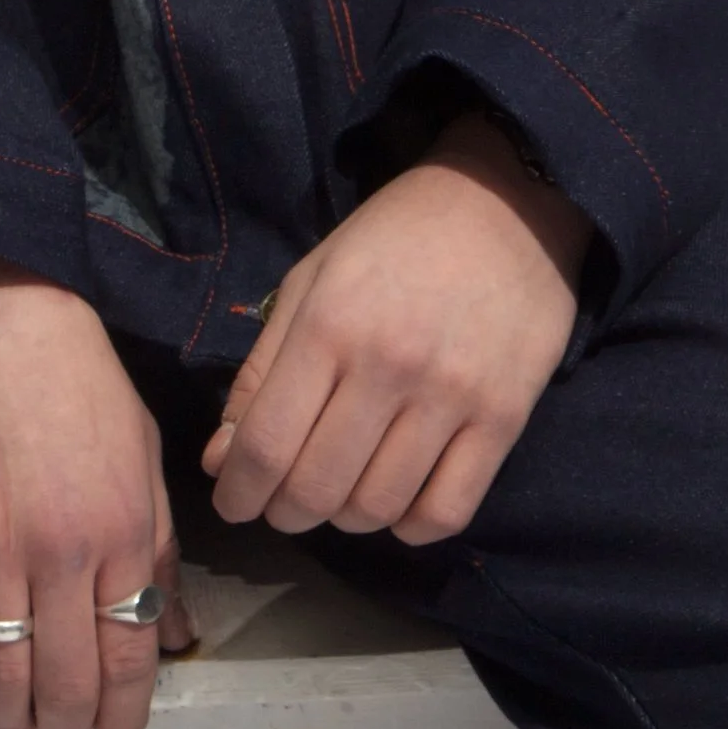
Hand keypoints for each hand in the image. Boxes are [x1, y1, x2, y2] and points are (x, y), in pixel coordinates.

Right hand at [0, 222, 193, 728]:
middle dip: (65, 728)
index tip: (111, 726)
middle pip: (69, 683)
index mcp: (127, 528)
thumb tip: (175, 630)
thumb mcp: (142, 447)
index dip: (122, 710)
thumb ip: (159, 544)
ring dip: (6, 715)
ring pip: (2, 674)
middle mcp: (67, 551)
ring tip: (7, 723)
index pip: (133, 657)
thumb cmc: (72, 370)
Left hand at [201, 114, 591, 543]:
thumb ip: (262, 372)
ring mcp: (452, 396)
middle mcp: (389, 366)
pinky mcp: (506, 418)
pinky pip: (447, 511)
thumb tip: (220, 459)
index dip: (237, 492)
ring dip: (344, 520)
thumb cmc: (394, 236)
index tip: (233, 502)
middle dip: (285, 513)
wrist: (507, 202)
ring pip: (378, 508)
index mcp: (329, 325)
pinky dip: (409, 526)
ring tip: (339, 495)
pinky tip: (396, 504)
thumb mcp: (310, 281)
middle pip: (317, 488)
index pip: (266, 444)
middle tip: (283, 503)